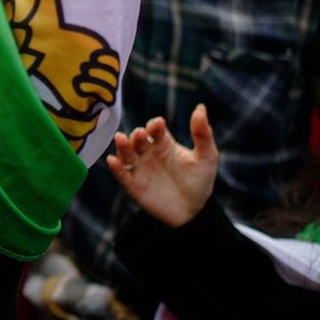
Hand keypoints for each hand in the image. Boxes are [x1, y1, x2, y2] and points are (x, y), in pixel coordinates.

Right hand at [106, 104, 216, 227]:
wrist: (193, 212)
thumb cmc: (199, 181)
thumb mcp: (207, 157)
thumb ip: (203, 134)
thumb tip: (201, 107)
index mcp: (164, 144)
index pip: (155, 130)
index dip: (155, 125)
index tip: (158, 123)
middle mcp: (149, 153)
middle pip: (138, 140)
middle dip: (137, 135)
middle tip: (140, 134)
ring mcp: (140, 169)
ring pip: (126, 154)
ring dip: (123, 146)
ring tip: (121, 139)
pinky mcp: (134, 186)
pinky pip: (122, 175)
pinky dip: (116, 168)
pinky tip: (113, 160)